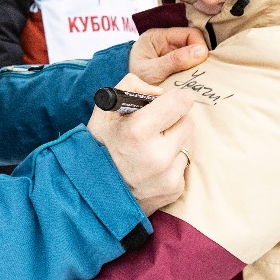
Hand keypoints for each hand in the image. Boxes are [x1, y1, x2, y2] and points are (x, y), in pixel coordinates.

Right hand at [87, 74, 193, 216]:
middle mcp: (156, 156)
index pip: (181, 102)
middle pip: (187, 122)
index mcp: (138, 131)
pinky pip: (183, 166)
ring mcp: (167, 176)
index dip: (173, 100)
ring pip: (187, 144)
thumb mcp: (104, 110)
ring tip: (148, 150)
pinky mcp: (173, 190)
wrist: (92, 193)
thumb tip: (161, 92)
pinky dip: (171, 163)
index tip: (165, 104)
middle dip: (173, 121)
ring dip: (173, 142)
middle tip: (153, 128)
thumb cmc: (98, 145)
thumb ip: (132, 86)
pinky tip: (151, 168)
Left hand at [128, 27, 207, 85]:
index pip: (190, 34)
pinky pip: (190, 65)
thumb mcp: (153, 71)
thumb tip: (202, 52)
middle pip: (194, 44)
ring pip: (194, 55)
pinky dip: (193, 73)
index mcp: (157, 36)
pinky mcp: (174, 65)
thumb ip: (174, 61)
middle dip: (199, 59)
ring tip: (196, 78)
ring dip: (197, 66)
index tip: (201, 65)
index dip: (200, 47)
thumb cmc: (134, 81)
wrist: (126, 97)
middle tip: (201, 74)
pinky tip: (192, 81)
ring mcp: (170, 53)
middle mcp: (165, 41)